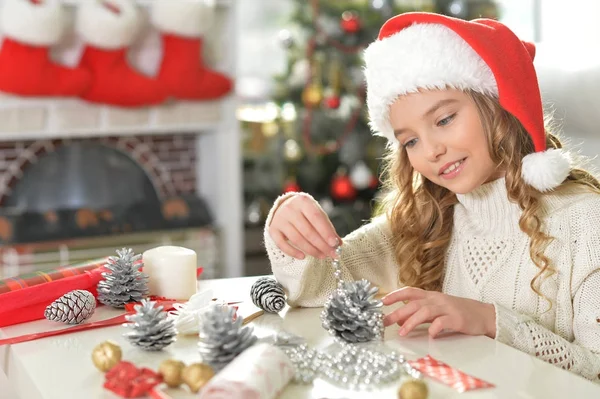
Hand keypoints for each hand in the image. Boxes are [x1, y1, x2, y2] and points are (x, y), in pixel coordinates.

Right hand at [268, 194, 340, 259]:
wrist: (284, 208)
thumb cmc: (305, 213)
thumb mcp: (317, 214)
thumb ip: (327, 227)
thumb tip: (338, 244)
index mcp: (303, 201)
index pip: (316, 218)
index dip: (326, 232)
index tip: (335, 244)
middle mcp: (290, 209)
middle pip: (307, 231)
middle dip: (321, 245)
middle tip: (332, 254)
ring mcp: (280, 219)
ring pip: (297, 239)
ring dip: (311, 250)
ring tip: (322, 256)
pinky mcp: (273, 230)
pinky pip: (282, 245)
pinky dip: (293, 252)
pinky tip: (303, 257)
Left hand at [382, 287, 496, 338]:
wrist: (484, 315)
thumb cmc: (457, 313)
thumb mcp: (436, 310)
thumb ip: (419, 313)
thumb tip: (399, 320)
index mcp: (431, 296)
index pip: (410, 291)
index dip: (395, 295)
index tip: (382, 302)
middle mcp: (437, 300)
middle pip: (414, 304)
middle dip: (398, 312)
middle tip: (385, 322)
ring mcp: (447, 308)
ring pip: (425, 311)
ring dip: (411, 322)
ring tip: (402, 333)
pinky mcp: (457, 319)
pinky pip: (444, 321)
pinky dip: (435, 328)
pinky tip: (430, 335)